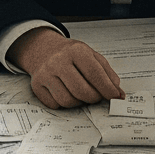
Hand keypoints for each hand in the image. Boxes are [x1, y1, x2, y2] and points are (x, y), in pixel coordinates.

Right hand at [8, 27, 123, 108]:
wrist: (44, 49)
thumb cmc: (70, 54)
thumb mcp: (91, 55)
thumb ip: (107, 73)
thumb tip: (117, 93)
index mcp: (76, 51)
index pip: (95, 74)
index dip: (107, 89)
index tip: (115, 97)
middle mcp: (58, 61)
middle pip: (81, 91)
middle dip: (94, 98)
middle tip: (97, 97)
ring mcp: (45, 74)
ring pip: (68, 101)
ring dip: (79, 102)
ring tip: (81, 93)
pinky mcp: (37, 86)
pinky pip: (55, 105)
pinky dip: (65, 103)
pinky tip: (67, 92)